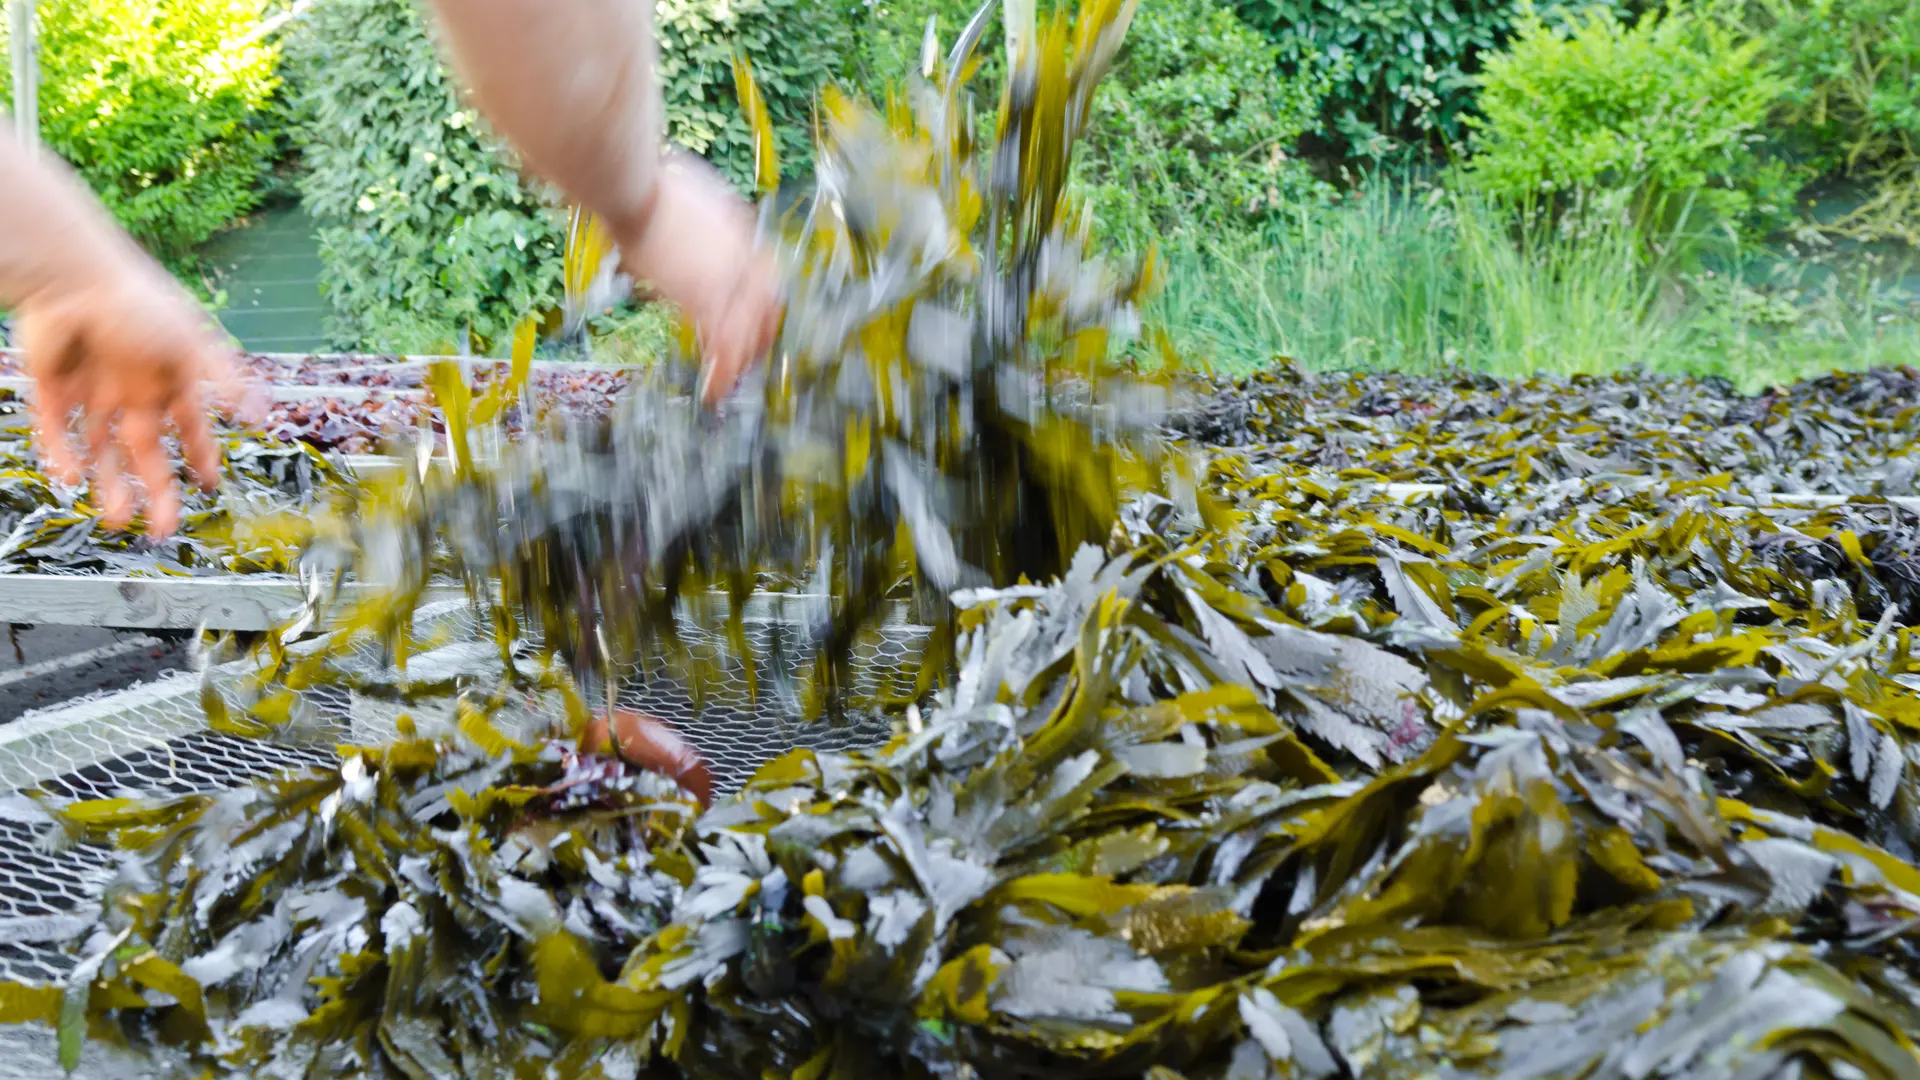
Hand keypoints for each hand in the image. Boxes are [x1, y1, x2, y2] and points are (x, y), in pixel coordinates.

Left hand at [16, 255, 262, 536]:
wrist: (75, 275)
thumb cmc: (139, 301)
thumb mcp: (192, 342)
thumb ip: (225, 379)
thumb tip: (258, 415)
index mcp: (169, 380)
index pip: (189, 430)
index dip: (199, 459)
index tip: (206, 488)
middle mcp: (132, 389)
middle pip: (146, 453)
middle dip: (157, 492)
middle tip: (161, 529)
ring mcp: (91, 389)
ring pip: (100, 450)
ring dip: (110, 485)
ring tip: (116, 519)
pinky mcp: (51, 385)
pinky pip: (55, 430)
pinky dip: (63, 456)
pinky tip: (72, 479)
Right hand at [617, 151, 780, 406]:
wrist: (634, 185)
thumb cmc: (639, 177)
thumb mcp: (671, 184)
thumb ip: (677, 200)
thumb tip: (660, 198)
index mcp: (736, 223)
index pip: (761, 267)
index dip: (758, 293)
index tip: (750, 309)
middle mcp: (742, 251)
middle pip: (768, 299)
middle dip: (763, 328)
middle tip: (755, 352)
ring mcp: (728, 276)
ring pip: (750, 328)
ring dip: (742, 357)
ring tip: (730, 381)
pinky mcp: (706, 297)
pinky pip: (724, 345)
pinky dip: (722, 373)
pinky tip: (714, 392)